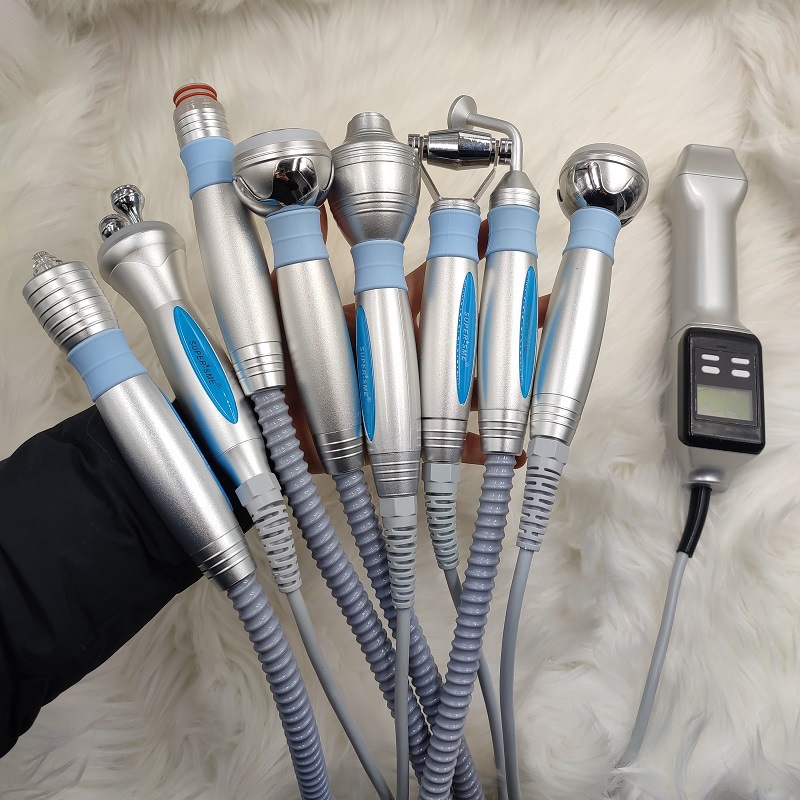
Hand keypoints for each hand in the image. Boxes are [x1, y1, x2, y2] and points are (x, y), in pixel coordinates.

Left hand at [274, 207, 550, 472]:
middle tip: (547, 301)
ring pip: (468, 383)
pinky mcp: (405, 438)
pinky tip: (510, 453)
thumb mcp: (282, 299)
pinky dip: (478, 448)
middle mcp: (404, 354)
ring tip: (544, 371)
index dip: (465, 257)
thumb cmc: (273, 361)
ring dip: (507, 379)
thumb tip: (309, 196)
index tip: (496, 232)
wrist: (265, 426)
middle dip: (507, 316)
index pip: (435, 282)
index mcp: (383, 318)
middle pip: (465, 332)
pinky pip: (449, 445)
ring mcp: (409, 395)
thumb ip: (301, 253)